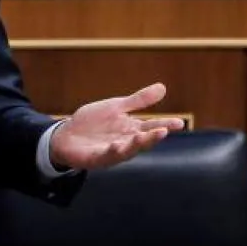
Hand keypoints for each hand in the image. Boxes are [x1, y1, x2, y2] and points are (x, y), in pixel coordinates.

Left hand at [49, 83, 185, 169]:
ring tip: (142, 137)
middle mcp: (125, 142)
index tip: (180, 123)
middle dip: (152, 137)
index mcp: (131, 129)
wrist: (66, 135)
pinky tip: (115, 145)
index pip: (152, 127)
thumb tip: (163, 87)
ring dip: (135, 145)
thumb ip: (139, 101)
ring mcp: (112, 151)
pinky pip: (106, 155)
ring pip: (127, 150)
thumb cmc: (94, 122)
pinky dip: (112, 151)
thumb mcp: (117, 107)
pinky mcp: (96, 158)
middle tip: (164, 131)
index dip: (166, 125)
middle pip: (142, 140)